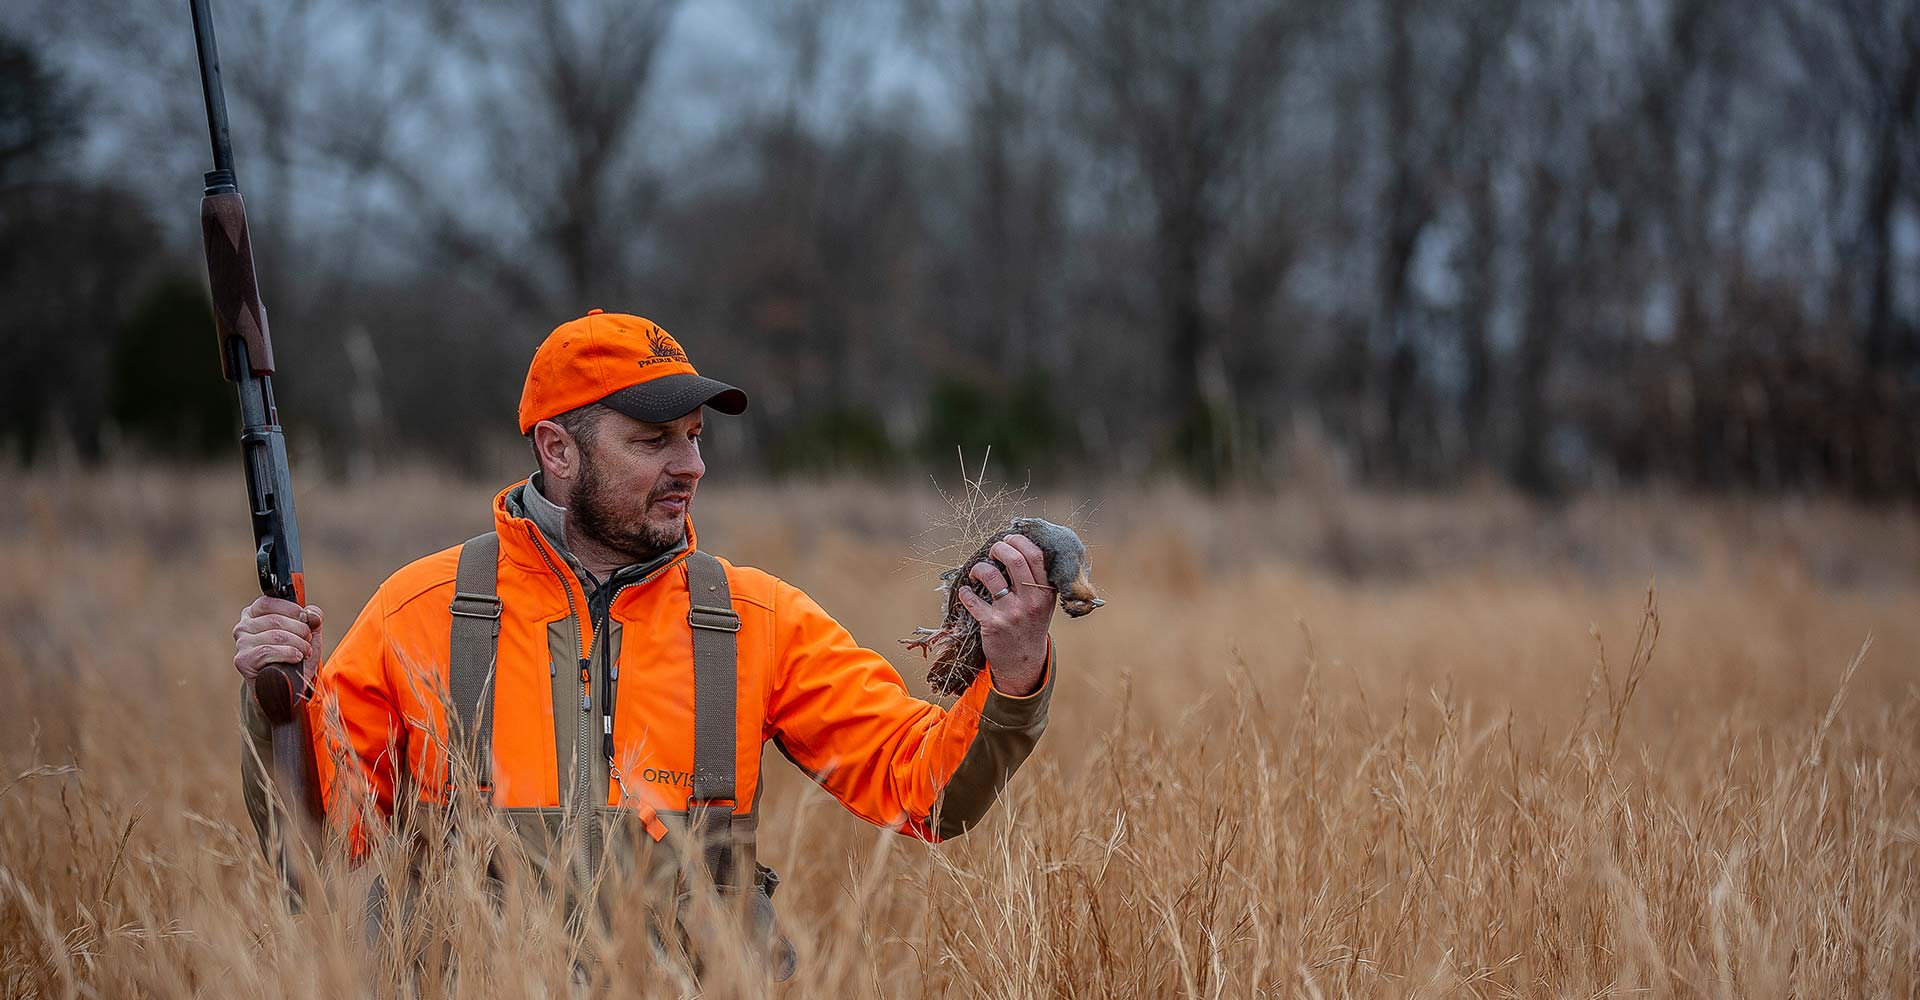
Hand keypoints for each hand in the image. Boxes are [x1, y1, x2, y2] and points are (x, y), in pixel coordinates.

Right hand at [233, 596, 323, 684]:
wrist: (287, 684)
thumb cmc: (294, 654)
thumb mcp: (307, 632)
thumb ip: (312, 617)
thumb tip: (311, 614)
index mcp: (254, 613)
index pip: (269, 602)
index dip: (292, 610)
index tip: (305, 619)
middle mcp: (243, 626)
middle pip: (276, 620)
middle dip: (300, 630)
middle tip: (307, 640)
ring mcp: (241, 643)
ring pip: (275, 635)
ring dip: (298, 644)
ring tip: (305, 651)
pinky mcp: (243, 660)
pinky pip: (267, 651)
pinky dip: (287, 653)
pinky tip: (296, 658)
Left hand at [955, 535, 1053, 695]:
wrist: (1023, 662)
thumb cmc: (1030, 625)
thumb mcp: (1043, 603)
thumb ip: (1036, 579)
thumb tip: (1017, 547)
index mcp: (1045, 591)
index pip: (1035, 555)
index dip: (1018, 541)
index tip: (1008, 540)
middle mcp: (1031, 601)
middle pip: (1013, 559)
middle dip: (998, 548)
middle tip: (992, 551)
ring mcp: (1012, 613)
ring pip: (990, 575)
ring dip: (978, 568)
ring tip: (977, 573)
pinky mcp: (993, 624)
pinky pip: (972, 600)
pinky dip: (965, 592)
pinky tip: (966, 592)